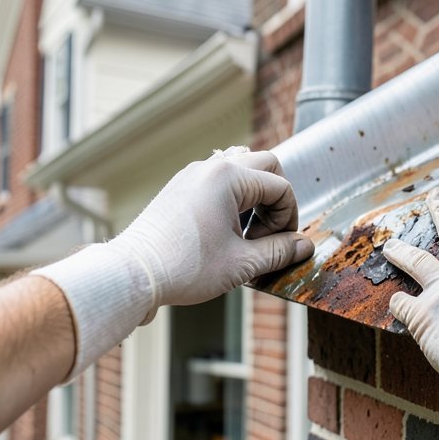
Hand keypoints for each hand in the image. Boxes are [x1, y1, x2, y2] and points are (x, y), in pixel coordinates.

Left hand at [33, 149, 312, 378]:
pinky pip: (219, 179)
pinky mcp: (180, 186)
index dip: (289, 218)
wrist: (133, 274)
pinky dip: (233, 198)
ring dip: (255, 196)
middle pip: (265, 165)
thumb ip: (280, 251)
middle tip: (270, 232)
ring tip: (247, 232)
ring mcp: (193, 174)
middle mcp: (211, 167)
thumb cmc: (185, 268)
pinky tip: (227, 230)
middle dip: (276, 200)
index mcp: (230, 177)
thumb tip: (305, 246)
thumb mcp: (243, 264)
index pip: (280, 187)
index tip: (282, 245)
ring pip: (242, 169)